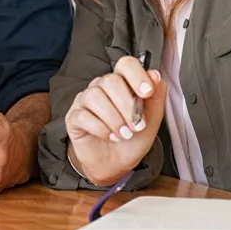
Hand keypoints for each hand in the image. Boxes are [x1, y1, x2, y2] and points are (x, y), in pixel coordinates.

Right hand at [65, 56, 166, 186]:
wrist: (116, 164)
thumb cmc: (133, 139)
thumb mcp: (152, 120)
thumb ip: (156, 96)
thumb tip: (154, 75)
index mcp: (123, 82)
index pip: (126, 64)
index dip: (137, 75)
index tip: (147, 93)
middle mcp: (102, 87)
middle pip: (111, 80)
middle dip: (127, 106)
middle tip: (137, 126)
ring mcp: (85, 100)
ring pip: (95, 96)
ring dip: (114, 119)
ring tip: (124, 135)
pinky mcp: (74, 117)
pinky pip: (83, 115)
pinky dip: (101, 128)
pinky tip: (110, 137)